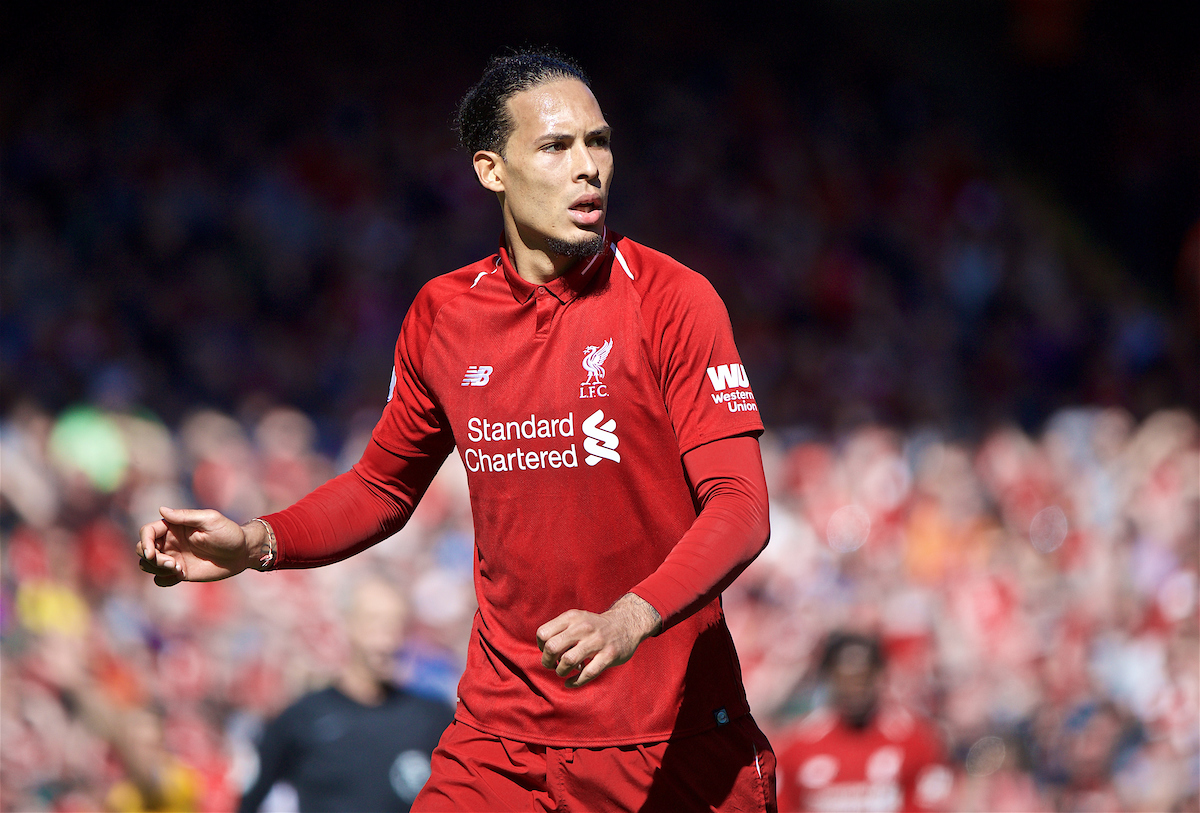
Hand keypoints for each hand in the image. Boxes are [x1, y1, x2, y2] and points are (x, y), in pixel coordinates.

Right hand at [136, 506, 258, 585]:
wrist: (241, 553)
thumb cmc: (228, 533)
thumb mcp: (210, 520)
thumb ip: (185, 516)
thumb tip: (161, 509)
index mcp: (174, 526)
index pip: (147, 532)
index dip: (145, 542)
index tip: (153, 553)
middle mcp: (170, 541)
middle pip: (142, 549)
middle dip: (151, 559)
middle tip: (173, 564)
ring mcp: (173, 557)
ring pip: (148, 565)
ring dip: (157, 569)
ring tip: (179, 569)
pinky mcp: (179, 572)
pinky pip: (160, 579)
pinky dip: (165, 579)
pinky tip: (181, 576)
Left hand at [536, 593, 661, 687]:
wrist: (626, 624)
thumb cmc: (594, 626)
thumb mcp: (577, 619)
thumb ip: (560, 631)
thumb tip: (544, 652)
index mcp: (572, 617)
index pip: (543, 633)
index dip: (541, 647)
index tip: (548, 652)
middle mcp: (583, 627)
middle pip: (552, 647)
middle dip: (547, 661)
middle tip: (552, 665)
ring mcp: (597, 641)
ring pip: (568, 661)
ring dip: (561, 671)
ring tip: (564, 672)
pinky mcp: (609, 655)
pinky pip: (587, 673)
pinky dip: (574, 682)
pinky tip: (570, 683)